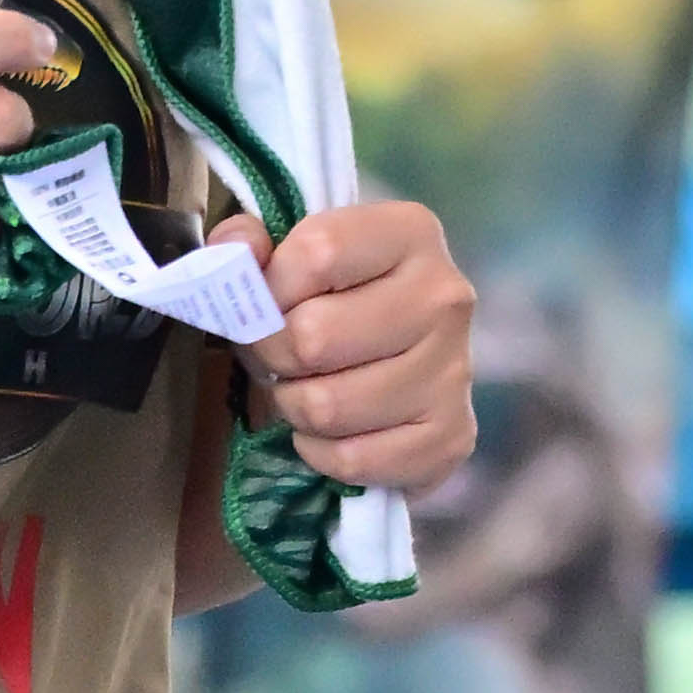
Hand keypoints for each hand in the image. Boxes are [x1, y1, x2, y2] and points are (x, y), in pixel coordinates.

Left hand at [254, 196, 476, 486]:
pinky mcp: (451, 436)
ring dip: (295, 407)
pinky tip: (331, 431)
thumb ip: (251, 243)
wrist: (400, 367)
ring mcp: (455, 370)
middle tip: (278, 358)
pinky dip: (321, 452)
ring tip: (305, 390)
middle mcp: (444, 297)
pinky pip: (351, 459)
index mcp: (410, 233)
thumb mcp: (291, 257)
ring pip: (327, 406)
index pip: (317, 253)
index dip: (269, 287)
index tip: (267, 302)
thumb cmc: (334, 303)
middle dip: (273, 356)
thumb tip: (236, 246)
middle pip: (313, 337)